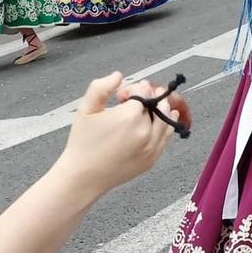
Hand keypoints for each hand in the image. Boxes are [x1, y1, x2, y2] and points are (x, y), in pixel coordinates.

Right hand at [56, 72, 179, 196]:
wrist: (84, 176)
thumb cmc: (82, 143)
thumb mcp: (86, 109)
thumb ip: (101, 87)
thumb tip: (118, 75)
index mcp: (129, 116)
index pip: (143, 91)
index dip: (133, 88)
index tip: (120, 95)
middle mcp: (145, 131)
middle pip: (157, 103)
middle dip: (150, 96)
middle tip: (141, 95)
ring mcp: (151, 147)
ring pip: (166, 119)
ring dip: (163, 108)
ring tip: (157, 103)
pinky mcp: (152, 159)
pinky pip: (166, 137)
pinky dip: (168, 125)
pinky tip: (168, 118)